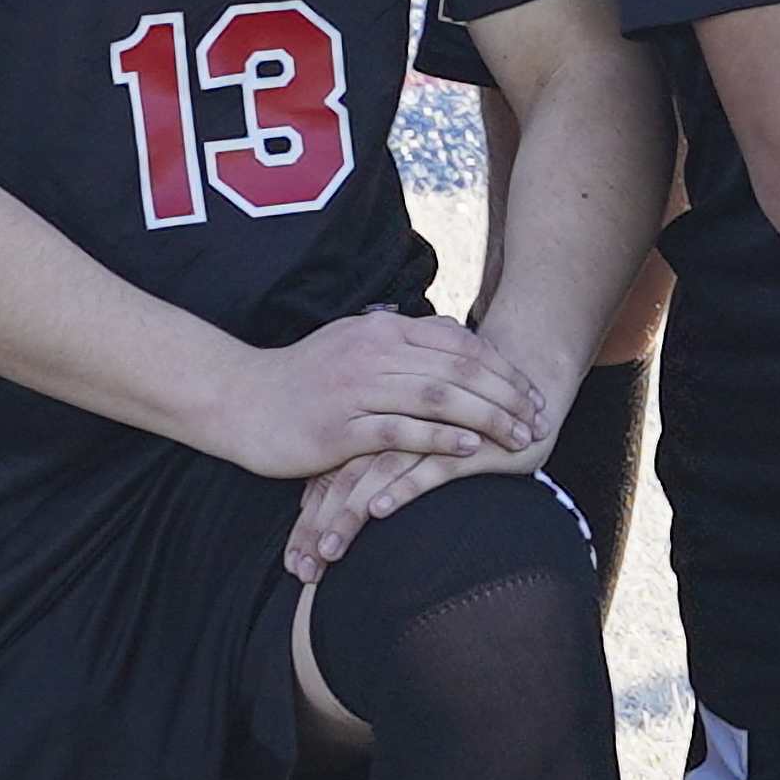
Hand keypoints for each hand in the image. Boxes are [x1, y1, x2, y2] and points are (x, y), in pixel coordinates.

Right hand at [205, 306, 564, 488]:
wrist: (241, 400)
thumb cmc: (302, 379)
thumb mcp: (354, 346)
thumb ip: (399, 344)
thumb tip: (449, 343)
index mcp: (381, 329)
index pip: (458, 343)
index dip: (501, 367)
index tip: (531, 390)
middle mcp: (373, 351)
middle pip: (458, 369)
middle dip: (506, 394)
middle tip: (539, 417)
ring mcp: (356, 387)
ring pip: (437, 397)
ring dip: (486, 417)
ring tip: (518, 437)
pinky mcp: (340, 427)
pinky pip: (400, 431)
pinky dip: (439, 440)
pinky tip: (469, 451)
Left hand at [284, 429, 542, 585]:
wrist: (520, 391)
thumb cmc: (456, 429)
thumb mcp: (408, 450)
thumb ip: (369, 470)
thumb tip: (325, 515)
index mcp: (373, 427)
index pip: (329, 476)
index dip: (309, 521)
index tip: (294, 565)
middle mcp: (394, 426)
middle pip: (344, 476)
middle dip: (320, 527)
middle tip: (303, 569)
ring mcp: (427, 430)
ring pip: (376, 473)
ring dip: (350, 515)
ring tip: (330, 552)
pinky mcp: (465, 440)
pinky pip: (428, 466)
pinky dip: (402, 487)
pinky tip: (381, 510)